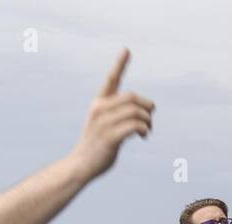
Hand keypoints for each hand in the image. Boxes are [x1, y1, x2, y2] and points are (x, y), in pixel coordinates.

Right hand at [69, 49, 155, 180]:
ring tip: (147, 130)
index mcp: (98, 104)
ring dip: (147, 120)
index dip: (119, 65)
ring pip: (135, 111)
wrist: (80, 165)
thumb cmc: (95, 147)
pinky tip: (143, 136)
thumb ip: (118, 116)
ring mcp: (104, 123)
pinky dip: (144, 129)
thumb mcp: (104, 126)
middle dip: (146, 105)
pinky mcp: (110, 137)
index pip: (111, 80)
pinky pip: (134, 126)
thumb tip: (142, 115)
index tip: (127, 50)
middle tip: (151, 116)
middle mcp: (100, 110)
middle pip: (131, 97)